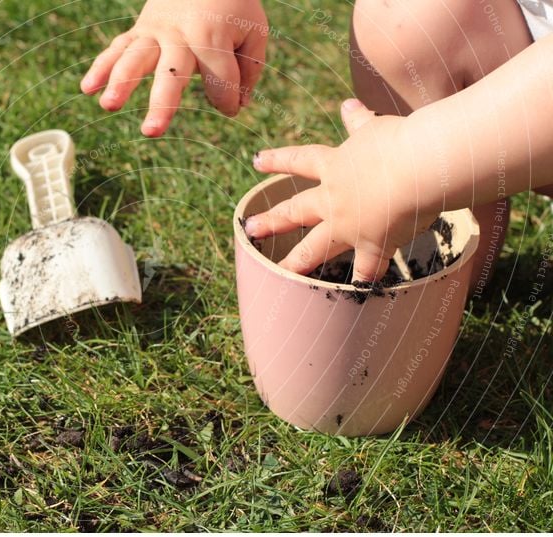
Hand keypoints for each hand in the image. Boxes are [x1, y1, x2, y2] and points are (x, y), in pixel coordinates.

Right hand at [80, 0, 267, 136]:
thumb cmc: (233, 5)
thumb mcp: (254, 30)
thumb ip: (249, 69)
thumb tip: (238, 104)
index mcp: (212, 37)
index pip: (220, 84)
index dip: (229, 101)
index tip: (232, 105)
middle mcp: (180, 35)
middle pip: (171, 74)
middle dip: (162, 105)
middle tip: (151, 132)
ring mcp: (156, 31)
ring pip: (136, 59)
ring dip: (120, 83)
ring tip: (108, 106)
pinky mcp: (140, 29)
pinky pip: (118, 48)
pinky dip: (101, 67)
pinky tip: (87, 89)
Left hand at [244, 99, 442, 281]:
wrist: (421, 166)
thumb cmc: (401, 141)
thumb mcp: (375, 128)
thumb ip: (360, 122)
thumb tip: (348, 104)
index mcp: (335, 165)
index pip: (299, 160)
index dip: (278, 160)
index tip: (256, 161)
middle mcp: (335, 198)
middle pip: (295, 211)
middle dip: (271, 220)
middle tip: (250, 228)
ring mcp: (350, 225)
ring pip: (316, 248)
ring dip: (298, 262)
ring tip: (282, 272)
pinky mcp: (373, 244)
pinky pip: (366, 269)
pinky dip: (363, 282)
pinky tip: (357, 297)